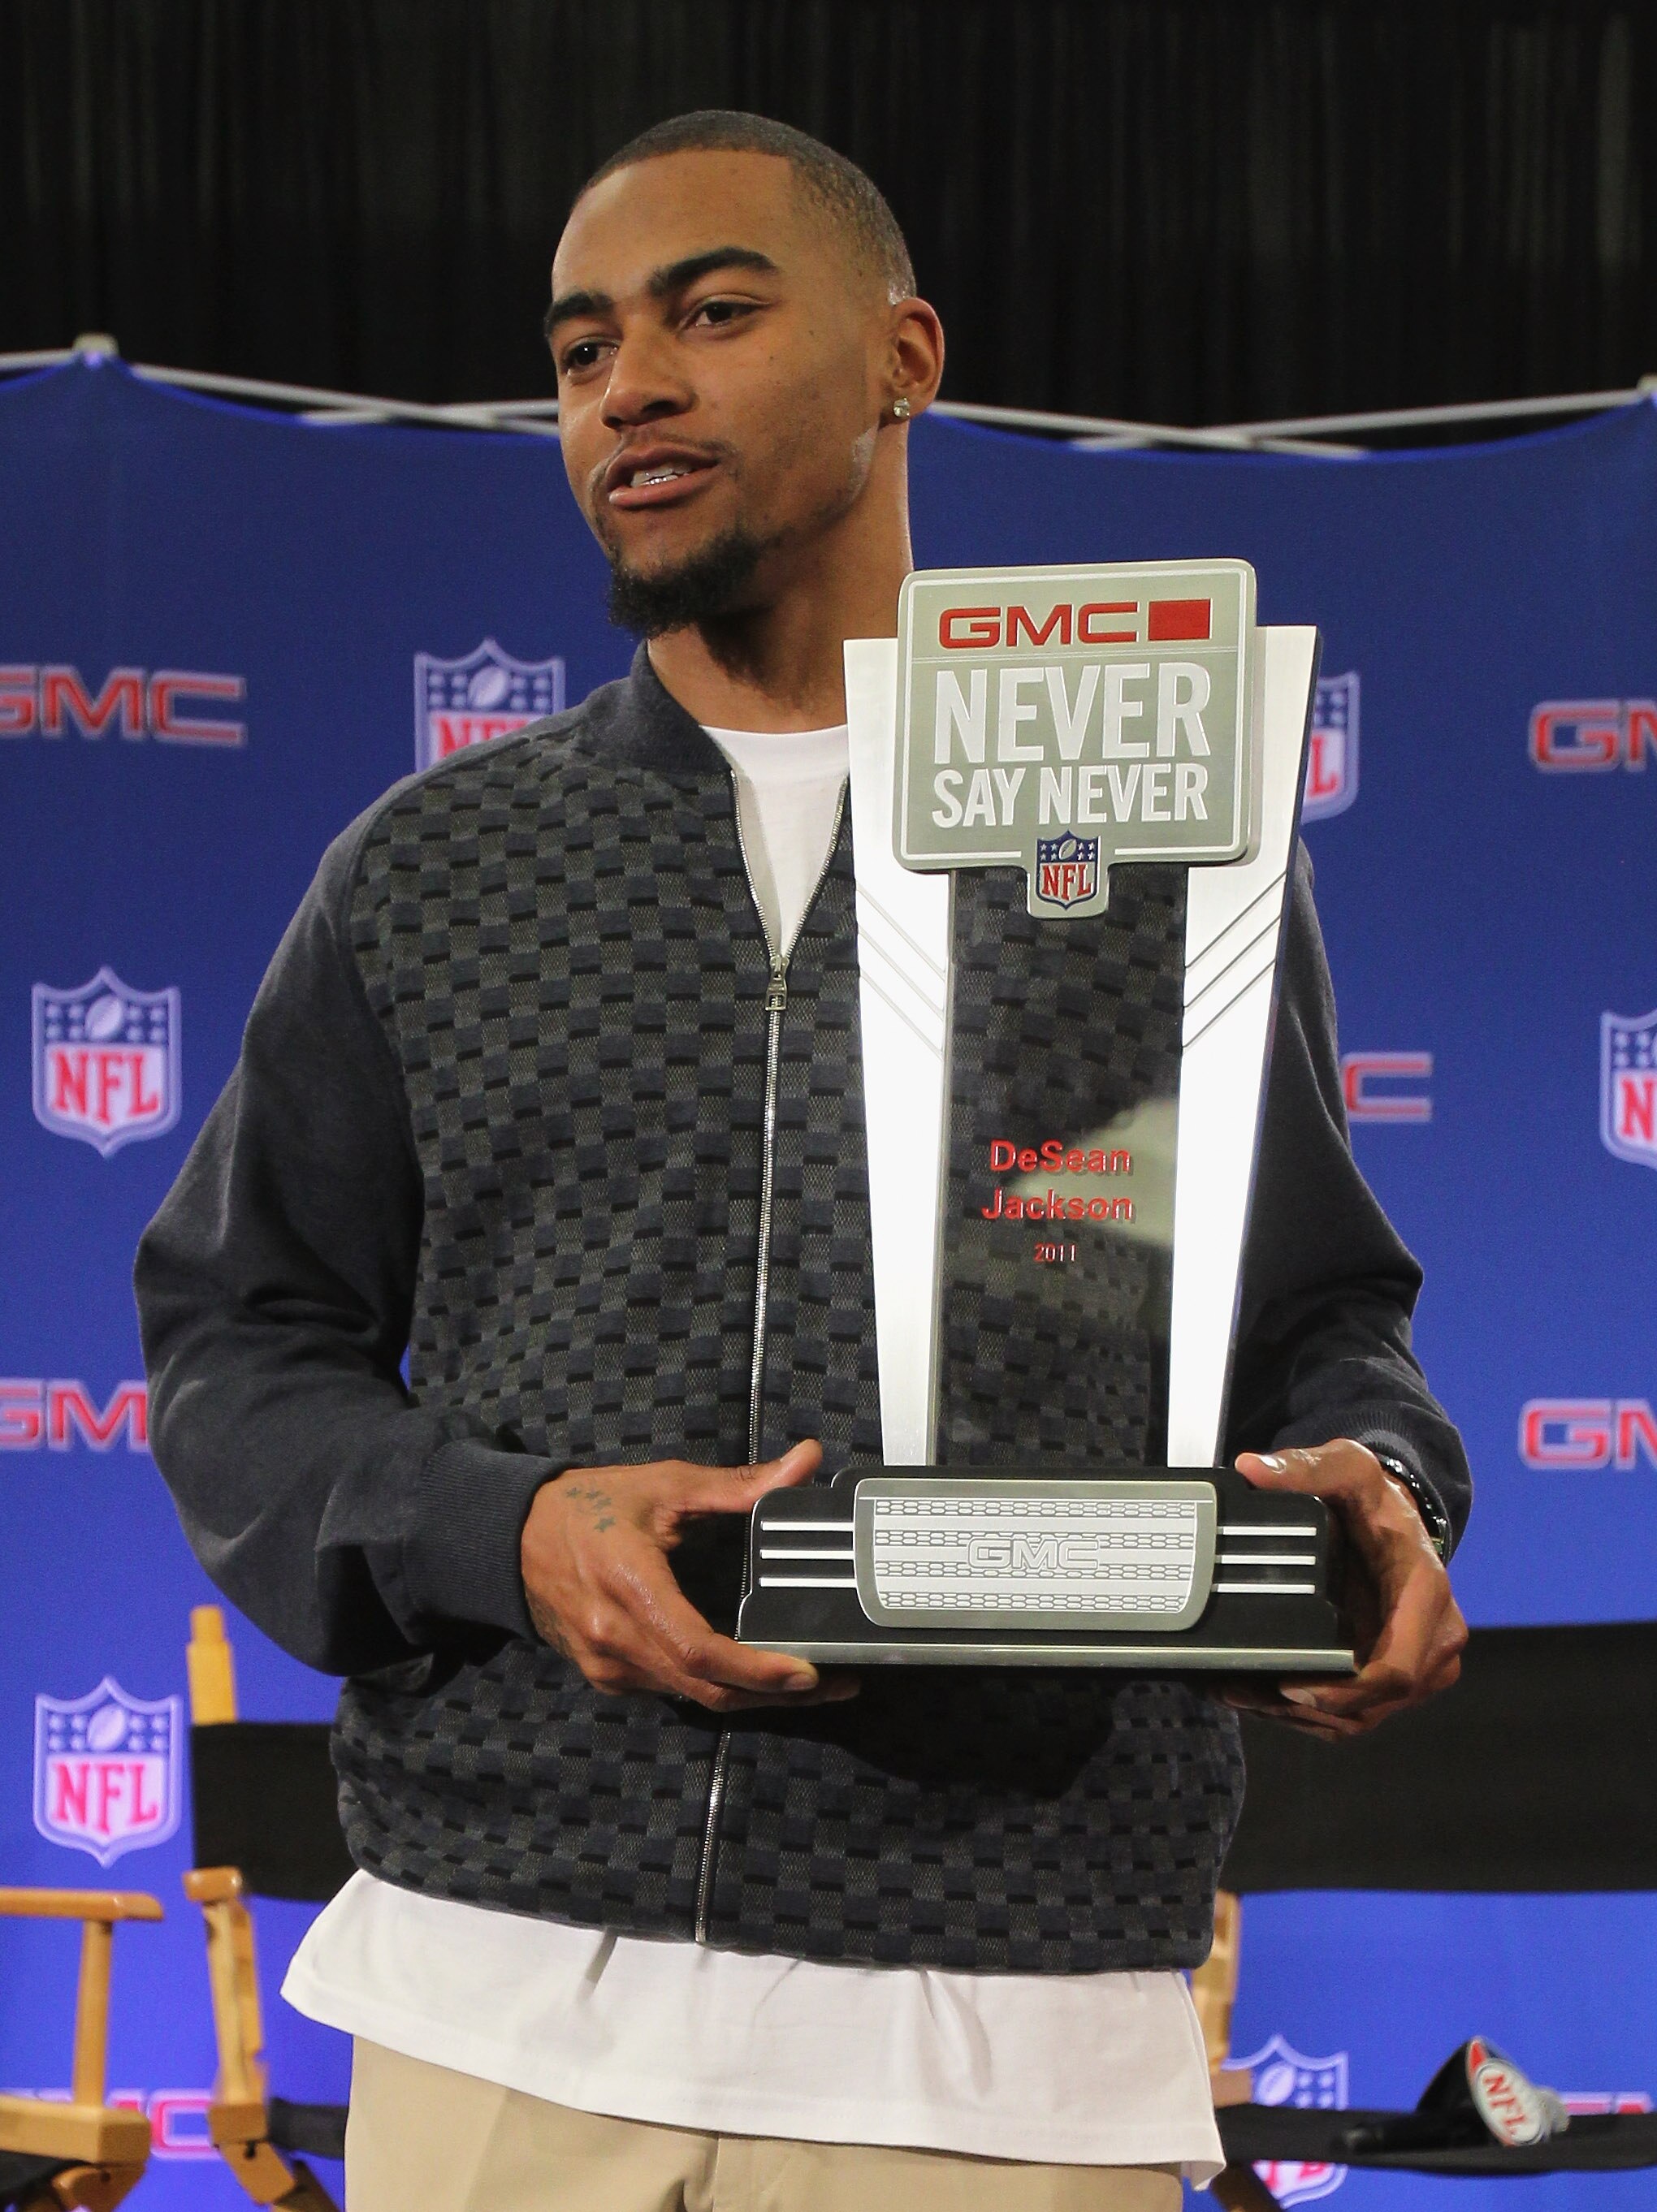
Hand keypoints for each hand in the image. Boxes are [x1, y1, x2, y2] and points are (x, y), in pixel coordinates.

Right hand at [520, 1439, 858, 1711]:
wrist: (510, 1538)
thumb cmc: (588, 1506)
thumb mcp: (664, 1485)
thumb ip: (739, 1484)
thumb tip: (806, 1461)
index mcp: (630, 1587)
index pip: (700, 1650)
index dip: (757, 1670)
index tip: (807, 1673)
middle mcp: (616, 1640)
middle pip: (706, 1688)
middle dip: (775, 1695)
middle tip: (835, 1685)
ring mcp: (608, 1666)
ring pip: (692, 1697)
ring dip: (751, 1697)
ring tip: (807, 1684)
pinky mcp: (607, 1676)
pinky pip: (671, 1690)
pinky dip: (716, 1687)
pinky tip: (752, 1676)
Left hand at [1221, 1440, 1466, 1739]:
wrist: (1394, 1517)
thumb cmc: (1374, 1497)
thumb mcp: (1346, 1468)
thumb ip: (1302, 1467)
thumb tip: (1251, 1469)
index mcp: (1426, 1594)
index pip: (1399, 1669)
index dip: (1346, 1691)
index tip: (1291, 1688)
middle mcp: (1433, 1640)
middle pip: (1371, 1704)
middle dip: (1304, 1708)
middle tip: (1240, 1690)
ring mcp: (1417, 1666)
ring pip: (1358, 1717)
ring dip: (1298, 1716)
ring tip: (1237, 1692)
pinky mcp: (1393, 1679)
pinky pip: (1353, 1712)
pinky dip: (1308, 1713)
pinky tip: (1260, 1696)